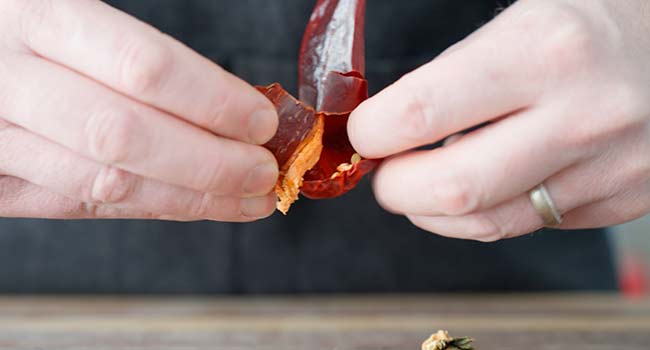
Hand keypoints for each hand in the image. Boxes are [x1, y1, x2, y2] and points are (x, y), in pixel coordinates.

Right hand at [0, 0, 278, 220]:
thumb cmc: (25, 26)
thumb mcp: (67, 7)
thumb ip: (137, 51)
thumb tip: (236, 102)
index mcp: (36, 14)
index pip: (141, 67)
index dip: (212, 101)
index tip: (262, 121)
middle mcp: (4, 78)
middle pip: (123, 137)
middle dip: (210, 164)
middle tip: (264, 173)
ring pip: (104, 184)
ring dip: (190, 198)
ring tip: (248, 198)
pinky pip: (80, 205)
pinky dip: (152, 207)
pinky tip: (195, 203)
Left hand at [349, 0, 649, 240]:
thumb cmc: (589, 23)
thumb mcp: (522, 17)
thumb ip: (453, 76)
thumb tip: (390, 129)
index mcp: (541, 50)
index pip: (420, 114)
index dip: (373, 132)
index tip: (366, 132)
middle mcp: (579, 115)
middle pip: (452, 188)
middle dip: (395, 189)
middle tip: (385, 174)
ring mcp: (606, 167)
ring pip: (486, 222)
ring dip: (432, 212)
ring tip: (422, 185)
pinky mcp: (620, 199)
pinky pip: (526, 224)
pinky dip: (484, 213)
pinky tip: (481, 186)